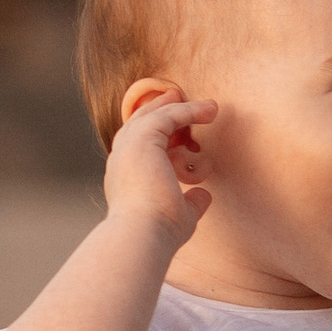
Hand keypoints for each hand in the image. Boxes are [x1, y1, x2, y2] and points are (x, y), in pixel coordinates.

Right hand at [101, 87, 214, 244]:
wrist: (145, 233)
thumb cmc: (160, 230)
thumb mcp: (179, 213)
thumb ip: (190, 201)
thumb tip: (203, 195)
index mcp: (126, 177)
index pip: (139, 147)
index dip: (159, 135)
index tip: (181, 129)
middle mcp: (121, 160)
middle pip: (139, 124)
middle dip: (159, 110)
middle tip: (178, 97)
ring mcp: (128, 148)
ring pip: (153, 116)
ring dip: (179, 107)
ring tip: (205, 104)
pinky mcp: (142, 139)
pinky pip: (168, 116)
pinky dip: (188, 110)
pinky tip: (209, 110)